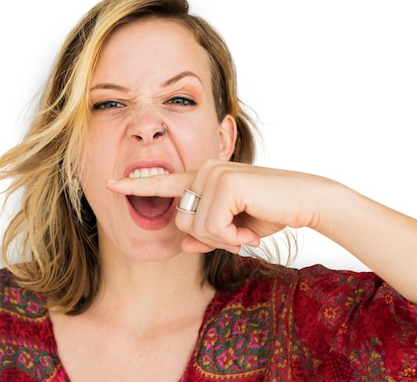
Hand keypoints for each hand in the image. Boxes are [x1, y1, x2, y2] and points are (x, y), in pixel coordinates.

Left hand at [107, 159, 323, 253]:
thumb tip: (184, 245)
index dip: (136, 185)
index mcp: (203, 176)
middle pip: (181, 222)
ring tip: (246, 230)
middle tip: (238, 235)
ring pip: (194, 227)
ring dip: (222, 239)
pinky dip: (232, 238)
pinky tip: (249, 230)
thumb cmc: (271, 211)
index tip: (110, 184)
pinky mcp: (224, 183)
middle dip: (209, 238)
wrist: (305, 202)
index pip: (164, 182)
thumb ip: (207, 234)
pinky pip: (212, 227)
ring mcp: (213, 174)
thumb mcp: (233, 229)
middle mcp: (204, 170)